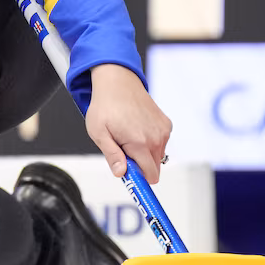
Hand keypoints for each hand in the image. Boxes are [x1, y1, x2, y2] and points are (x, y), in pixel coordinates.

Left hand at [84, 64, 171, 183]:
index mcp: (139, 142)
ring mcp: (163, 130)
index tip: (133, 184)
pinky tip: (136, 128)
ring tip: (126, 136)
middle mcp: (156, 137)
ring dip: (143, 153)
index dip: (140, 181)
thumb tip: (122, 173)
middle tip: (121, 152)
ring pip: (157, 156)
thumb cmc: (105, 105)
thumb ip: (112, 155)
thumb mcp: (99, 132)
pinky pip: (160, 143)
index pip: (150, 176)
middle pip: (154, 168)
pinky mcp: (166, 124)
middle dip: (139, 166)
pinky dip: (149, 141)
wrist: (116, 81)